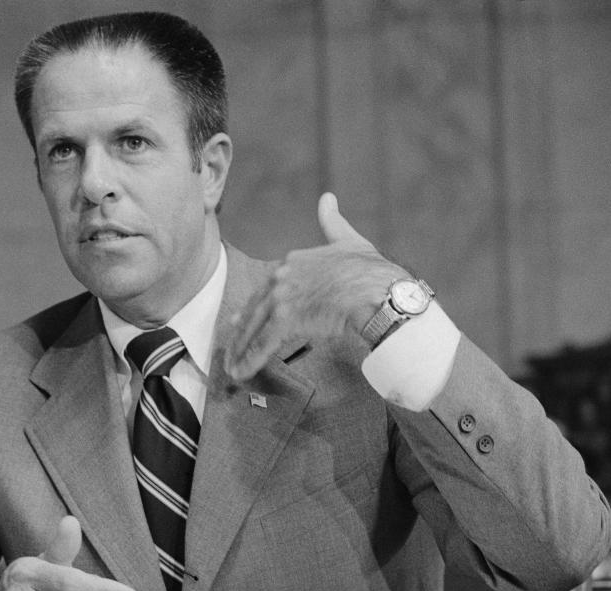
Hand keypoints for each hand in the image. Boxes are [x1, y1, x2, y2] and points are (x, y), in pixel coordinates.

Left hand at [225, 192, 407, 380]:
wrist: (379, 291)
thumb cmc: (370, 271)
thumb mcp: (348, 240)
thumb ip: (332, 222)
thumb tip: (327, 198)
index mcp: (293, 261)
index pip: (265, 289)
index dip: (251, 307)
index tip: (238, 319)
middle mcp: (282, 277)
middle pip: (254, 310)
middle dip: (241, 333)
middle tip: (230, 351)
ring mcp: (282, 298)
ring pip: (254, 329)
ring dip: (241, 352)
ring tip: (233, 368)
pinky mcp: (286, 320)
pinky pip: (263, 344)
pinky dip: (250, 360)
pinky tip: (242, 372)